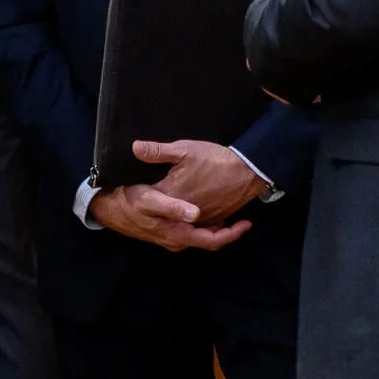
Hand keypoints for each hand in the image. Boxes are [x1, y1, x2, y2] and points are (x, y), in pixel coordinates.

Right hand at [90, 182, 252, 252]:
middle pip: (209, 240)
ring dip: (215, 228)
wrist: (109, 208)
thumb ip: (173, 206)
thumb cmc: (130, 201)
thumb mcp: (150, 200)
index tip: (246, 223)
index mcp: (177, 234)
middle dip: (226, 231)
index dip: (231, 234)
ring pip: (200, 236)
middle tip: (242, 218)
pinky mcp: (166, 232)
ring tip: (228, 213)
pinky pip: (191, 232)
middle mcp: (177, 241)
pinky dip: (203, 225)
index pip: (211, 240)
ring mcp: (171, 238)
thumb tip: (196, 213)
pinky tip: (206, 211)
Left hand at [136, 139, 266, 225]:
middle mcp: (184, 214)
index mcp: (172, 196)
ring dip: (174, 225)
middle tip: (144, 212)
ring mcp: (200, 220)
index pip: (147, 201)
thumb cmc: (214, 159)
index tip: (132, 192)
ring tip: (167, 217)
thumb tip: (134, 148)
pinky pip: (200, 230)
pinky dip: (194, 227)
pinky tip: (191, 219)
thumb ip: (158, 151)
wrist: (247, 171)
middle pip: (163, 219)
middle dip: (154, 215)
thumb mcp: (184, 149)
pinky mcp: (213, 221)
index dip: (138, 196)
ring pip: (182, 229)